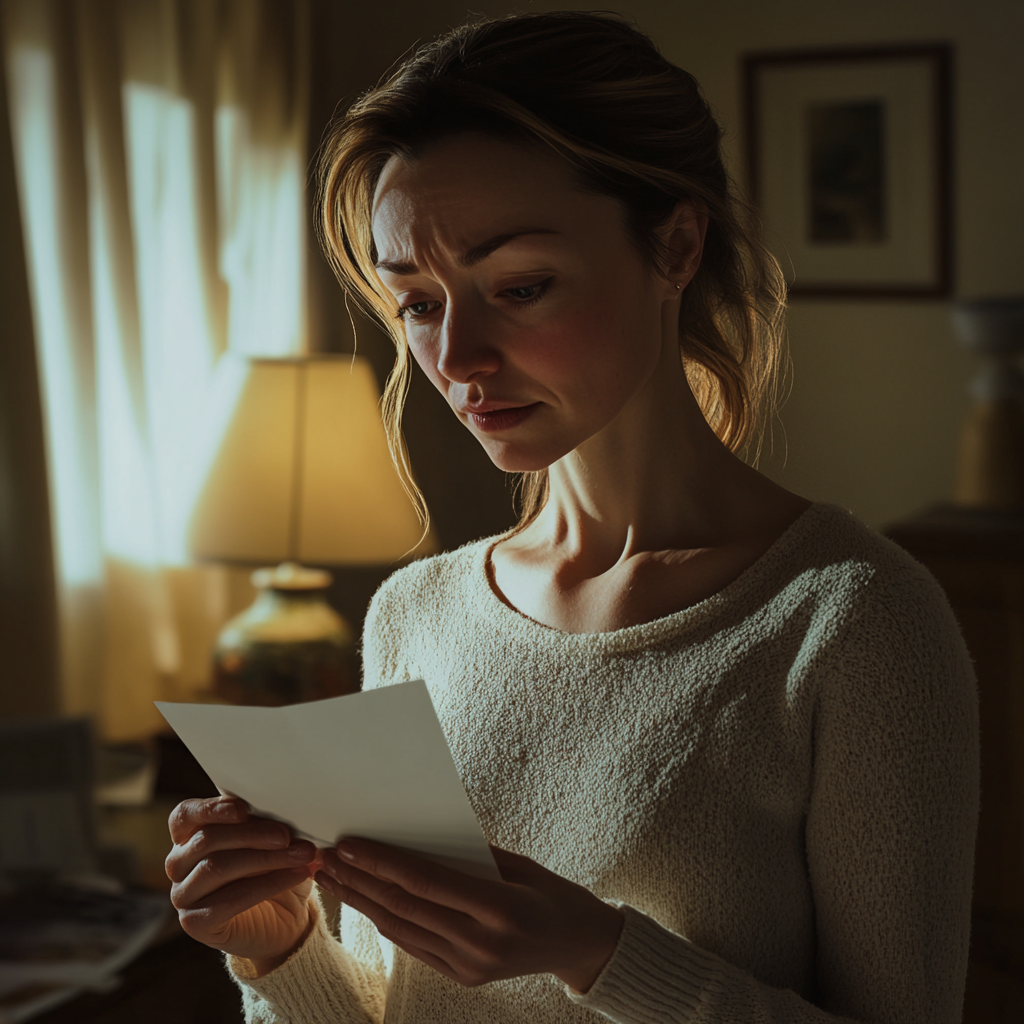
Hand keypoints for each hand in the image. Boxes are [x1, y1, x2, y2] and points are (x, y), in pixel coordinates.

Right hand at [166, 796, 318, 970]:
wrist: (284, 919)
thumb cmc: (273, 870)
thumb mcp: (272, 840)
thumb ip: (267, 823)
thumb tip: (289, 808)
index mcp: (189, 835)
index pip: (185, 815)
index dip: (210, 809)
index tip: (242, 809)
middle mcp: (178, 864)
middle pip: (206, 840)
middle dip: (252, 835)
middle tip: (287, 835)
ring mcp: (183, 896)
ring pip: (217, 868)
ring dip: (266, 858)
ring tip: (301, 854)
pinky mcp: (196, 924)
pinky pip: (231, 900)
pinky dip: (269, 885)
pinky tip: (295, 876)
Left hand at [315, 838, 623, 992]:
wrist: (581, 947)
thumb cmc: (554, 893)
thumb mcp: (521, 864)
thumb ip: (472, 854)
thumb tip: (418, 835)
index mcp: (500, 909)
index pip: (426, 883)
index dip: (384, 862)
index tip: (350, 844)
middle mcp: (481, 944)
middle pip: (406, 908)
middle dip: (360, 881)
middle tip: (326, 857)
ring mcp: (471, 967)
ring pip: (402, 930)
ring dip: (363, 902)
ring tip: (333, 877)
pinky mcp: (464, 978)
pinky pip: (414, 946)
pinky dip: (386, 921)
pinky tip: (365, 901)